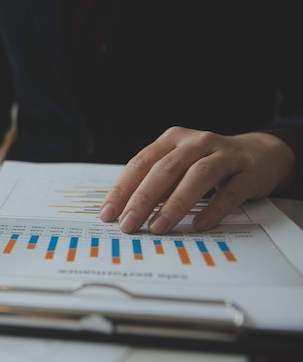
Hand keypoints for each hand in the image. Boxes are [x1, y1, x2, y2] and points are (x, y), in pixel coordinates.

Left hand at [99, 126, 294, 233]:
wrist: (259, 154)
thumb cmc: (207, 163)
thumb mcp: (178, 166)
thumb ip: (155, 184)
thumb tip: (123, 212)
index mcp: (172, 139)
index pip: (141, 163)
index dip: (122, 189)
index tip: (108, 213)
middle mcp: (196, 142)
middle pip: (165, 170)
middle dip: (143, 199)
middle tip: (128, 224)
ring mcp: (224, 155)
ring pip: (196, 177)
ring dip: (174, 204)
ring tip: (157, 227)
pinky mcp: (247, 172)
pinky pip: (229, 192)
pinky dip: (212, 209)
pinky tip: (198, 225)